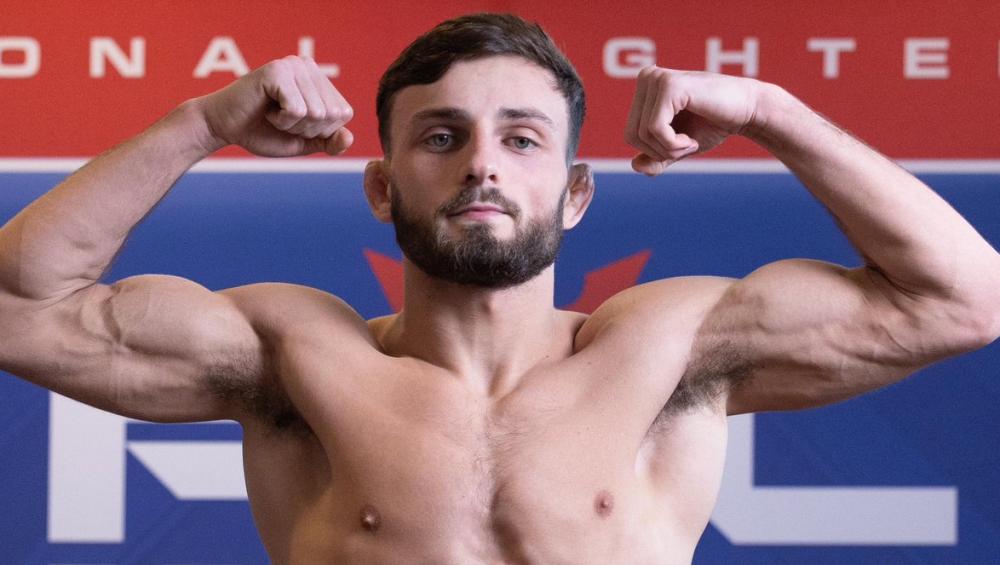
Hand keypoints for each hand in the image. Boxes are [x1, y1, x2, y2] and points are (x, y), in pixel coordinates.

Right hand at [193, 56, 353, 156]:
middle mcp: (309, 67)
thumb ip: (329, 141)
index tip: (295, 124)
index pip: (344, 114)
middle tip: (282, 120)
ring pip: (316, 112)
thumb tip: (349, 137)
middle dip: (307, 129)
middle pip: (332, 114)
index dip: (321, 130)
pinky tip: (267, 109)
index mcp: (319, 80)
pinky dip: (282, 120)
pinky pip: (297, 109)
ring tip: (274, 114)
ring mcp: (293, 65)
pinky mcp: (277, 70)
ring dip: (292, 125)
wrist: (225, 128)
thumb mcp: (303, 142)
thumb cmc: (263, 132)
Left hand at [625, 67, 762, 174]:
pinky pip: (655, 129)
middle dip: (660, 151)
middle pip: (632, 134)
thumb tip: (634, 166)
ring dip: (669, 149)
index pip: (630, 134)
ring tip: (690, 141)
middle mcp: (647, 77)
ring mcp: (657, 78)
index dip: (654, 151)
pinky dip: (673, 144)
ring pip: (642, 133)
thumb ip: (655, 158)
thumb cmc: (713, 125)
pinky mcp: (669, 86)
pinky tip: (691, 140)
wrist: (747, 112)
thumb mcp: (677, 147)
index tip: (681, 144)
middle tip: (687, 145)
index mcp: (645, 87)